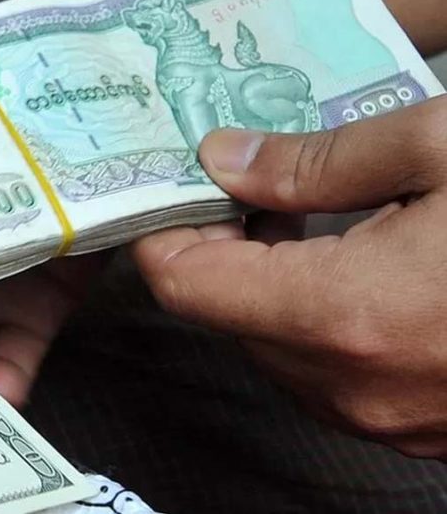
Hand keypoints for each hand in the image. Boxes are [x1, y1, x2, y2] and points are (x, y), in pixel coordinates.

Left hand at [132, 96, 446, 457]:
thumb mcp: (444, 150)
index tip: (175, 191)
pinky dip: (322, 325)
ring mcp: (390, 421)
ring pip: (277, 353)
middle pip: (226, 320)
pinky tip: (360, 271)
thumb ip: (315, 162)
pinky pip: (333, 379)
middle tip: (247, 191)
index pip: (185, 286)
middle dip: (221, 254)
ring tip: (307, 223)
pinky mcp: (424, 431)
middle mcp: (354, 386)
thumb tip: (227, 159)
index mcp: (343, 315)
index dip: (164, 233)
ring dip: (271, 290)